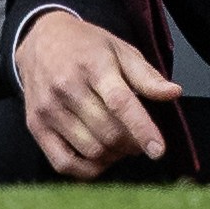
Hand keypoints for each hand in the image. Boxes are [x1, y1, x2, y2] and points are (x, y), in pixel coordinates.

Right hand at [14, 10, 182, 179]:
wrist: (40, 39)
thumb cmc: (85, 46)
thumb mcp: (119, 49)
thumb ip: (146, 75)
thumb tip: (173, 93)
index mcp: (93, 65)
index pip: (120, 103)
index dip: (141, 129)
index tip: (158, 150)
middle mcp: (66, 87)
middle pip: (109, 133)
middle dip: (132, 143)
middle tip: (137, 137)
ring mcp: (48, 108)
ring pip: (91, 151)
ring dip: (114, 155)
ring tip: (118, 142)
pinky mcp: (35, 125)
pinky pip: (64, 164)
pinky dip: (88, 169)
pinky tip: (98, 156)